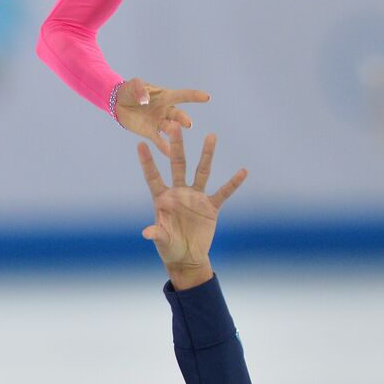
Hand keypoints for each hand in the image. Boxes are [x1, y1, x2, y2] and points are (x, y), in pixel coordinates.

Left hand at [113, 78, 210, 153]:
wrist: (118, 103)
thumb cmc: (130, 90)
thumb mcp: (134, 85)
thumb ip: (140, 91)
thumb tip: (144, 99)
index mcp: (165, 96)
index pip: (182, 95)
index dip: (194, 96)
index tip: (206, 97)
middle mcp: (166, 110)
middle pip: (177, 115)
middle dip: (182, 119)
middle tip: (188, 124)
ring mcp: (159, 122)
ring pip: (169, 128)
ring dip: (173, 132)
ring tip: (176, 136)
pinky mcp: (150, 132)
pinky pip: (159, 140)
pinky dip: (164, 147)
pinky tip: (169, 153)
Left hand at [137, 123, 246, 289]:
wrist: (187, 258)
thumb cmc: (169, 248)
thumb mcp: (162, 241)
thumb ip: (157, 234)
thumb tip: (147, 233)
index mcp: (162, 198)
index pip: (153, 176)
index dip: (147, 162)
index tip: (140, 144)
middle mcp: (179, 193)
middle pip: (178, 165)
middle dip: (176, 146)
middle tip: (175, 126)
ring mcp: (195, 198)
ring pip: (202, 171)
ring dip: (206, 154)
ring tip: (211, 136)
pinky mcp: (210, 207)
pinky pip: (223, 192)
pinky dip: (233, 183)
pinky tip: (243, 171)